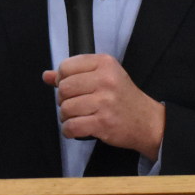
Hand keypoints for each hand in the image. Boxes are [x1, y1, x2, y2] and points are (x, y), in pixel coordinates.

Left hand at [43, 55, 164, 158]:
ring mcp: (105, 102)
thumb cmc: (124, 99)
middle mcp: (105, 80)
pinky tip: (77, 128)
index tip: (71, 88)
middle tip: (74, 104)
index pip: (66, 66)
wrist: (147, 122)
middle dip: (63, 100)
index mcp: (105, 64)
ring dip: (66, 117)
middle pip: (64, 88)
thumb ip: (75, 74)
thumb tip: (47, 76)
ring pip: (65, 108)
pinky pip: (72, 126)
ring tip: (78, 117)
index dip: (62, 79)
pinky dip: (69, 130)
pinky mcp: (103, 122)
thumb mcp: (104, 77)